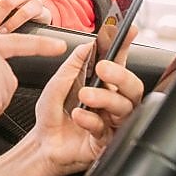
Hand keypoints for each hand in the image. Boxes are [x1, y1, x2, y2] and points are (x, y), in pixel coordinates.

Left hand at [29, 42, 144, 175]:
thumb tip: (88, 45)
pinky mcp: (107, 141)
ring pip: (125, 107)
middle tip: (103, 68)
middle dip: (121, 74)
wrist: (43, 144)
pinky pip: (107, 129)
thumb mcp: (57, 84)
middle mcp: (111, 101)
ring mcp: (112, 122)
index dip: (125, 46)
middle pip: (132, 86)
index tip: (127, 31)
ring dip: (105, 98)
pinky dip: (92, 120)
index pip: (118, 62)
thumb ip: (72, 65)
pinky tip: (79, 116)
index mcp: (102, 84)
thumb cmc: (53, 115)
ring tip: (86, 95)